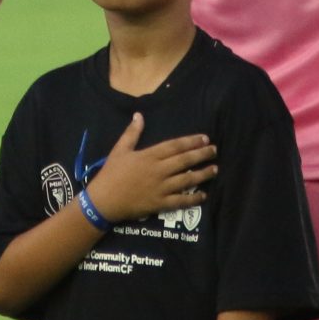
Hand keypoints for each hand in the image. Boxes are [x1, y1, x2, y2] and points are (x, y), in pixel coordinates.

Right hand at [83, 114, 216, 224]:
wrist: (104, 200)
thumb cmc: (111, 173)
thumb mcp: (119, 150)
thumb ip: (132, 133)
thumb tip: (139, 115)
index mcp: (150, 156)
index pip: (175, 146)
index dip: (191, 141)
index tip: (204, 138)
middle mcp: (159, 170)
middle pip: (185, 160)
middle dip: (202, 154)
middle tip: (215, 150)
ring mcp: (161, 188)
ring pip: (187, 179)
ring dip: (202, 174)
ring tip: (214, 169)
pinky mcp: (160, 203)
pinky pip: (181, 201)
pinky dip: (193, 199)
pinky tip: (203, 195)